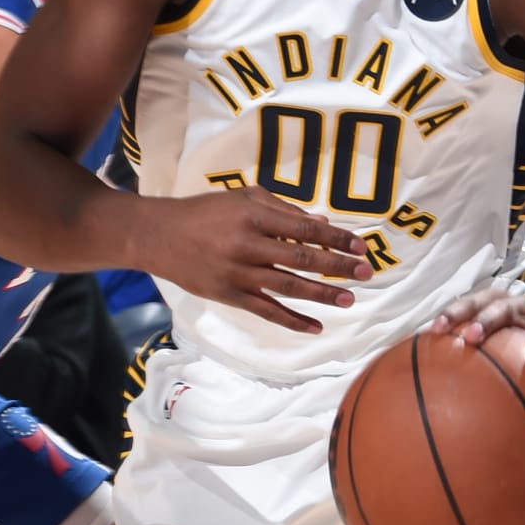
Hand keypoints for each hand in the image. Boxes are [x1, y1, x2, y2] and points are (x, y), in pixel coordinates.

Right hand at [148, 189, 371, 332]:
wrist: (159, 236)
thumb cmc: (205, 212)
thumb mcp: (242, 198)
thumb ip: (282, 209)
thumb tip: (322, 224)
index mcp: (253, 215)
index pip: (304, 228)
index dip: (335, 237)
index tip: (360, 245)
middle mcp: (246, 244)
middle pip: (301, 258)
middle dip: (337, 266)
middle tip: (366, 272)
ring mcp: (237, 273)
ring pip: (288, 287)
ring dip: (322, 294)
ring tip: (350, 299)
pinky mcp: (228, 295)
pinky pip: (266, 311)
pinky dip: (292, 320)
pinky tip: (316, 326)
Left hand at [430, 289, 524, 397]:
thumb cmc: (511, 333)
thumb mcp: (488, 334)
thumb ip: (458, 348)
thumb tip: (412, 375)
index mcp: (497, 303)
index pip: (471, 301)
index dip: (452, 313)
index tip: (434, 330)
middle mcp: (522, 308)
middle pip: (504, 307)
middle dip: (487, 319)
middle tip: (470, 337)